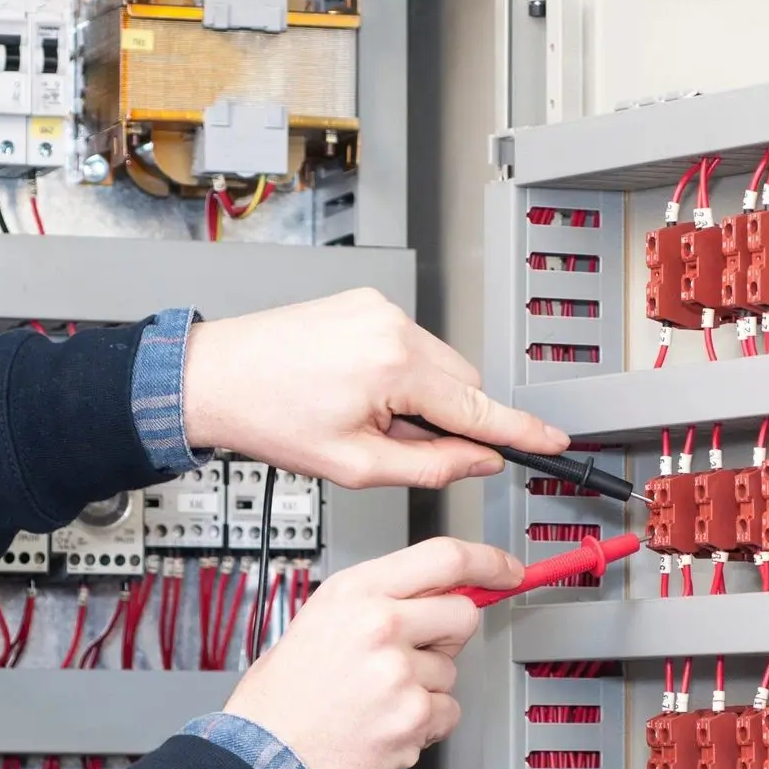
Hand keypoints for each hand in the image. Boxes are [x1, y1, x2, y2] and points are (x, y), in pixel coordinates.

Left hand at [181, 288, 568, 488]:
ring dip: (421, 398)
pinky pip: (409, 345)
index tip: (554, 440)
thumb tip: (477, 460)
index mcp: (394, 366)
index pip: (478, 407)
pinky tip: (357, 392)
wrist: (214, 378)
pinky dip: (400, 375)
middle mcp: (393, 325)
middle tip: (399, 446)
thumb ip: (430, 465)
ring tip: (364, 418)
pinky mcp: (365, 302)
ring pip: (438, 365)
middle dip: (449, 420)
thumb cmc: (268, 417)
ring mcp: (379, 308)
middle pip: (463, 383)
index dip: (520, 431)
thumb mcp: (356, 466)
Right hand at [223, 537, 522, 768]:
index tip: (506, 569)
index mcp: (356, 593)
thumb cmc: (284, 695)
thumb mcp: (320, 618)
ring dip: (426, 687)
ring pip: (451, 671)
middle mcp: (380, 626)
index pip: (444, 558)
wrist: (266, 755)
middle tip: (411, 654)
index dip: (487, 561)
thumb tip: (435, 591)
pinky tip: (384, 722)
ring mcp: (399, 673)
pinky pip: (447, 712)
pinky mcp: (412, 717)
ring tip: (377, 699)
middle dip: (447, 636)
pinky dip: (425, 724)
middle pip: (462, 614)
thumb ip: (379, 599)